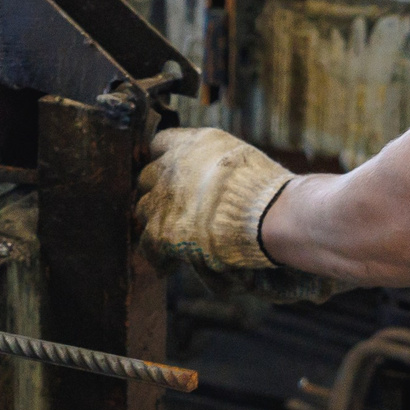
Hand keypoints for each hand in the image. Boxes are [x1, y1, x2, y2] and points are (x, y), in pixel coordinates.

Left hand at [134, 128, 290, 268]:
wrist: (267, 214)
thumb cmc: (264, 188)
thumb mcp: (240, 157)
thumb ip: (215, 162)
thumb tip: (213, 175)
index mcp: (190, 144)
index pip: (159, 144)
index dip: (165, 160)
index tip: (172, 173)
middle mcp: (170, 168)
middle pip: (147, 178)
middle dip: (158, 192)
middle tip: (172, 208)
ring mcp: (162, 200)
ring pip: (143, 210)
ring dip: (155, 222)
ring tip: (170, 237)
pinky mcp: (163, 232)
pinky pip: (148, 246)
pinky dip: (158, 257)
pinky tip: (167, 265)